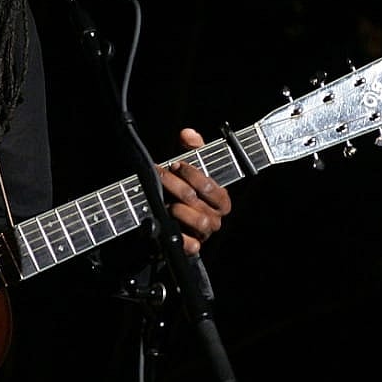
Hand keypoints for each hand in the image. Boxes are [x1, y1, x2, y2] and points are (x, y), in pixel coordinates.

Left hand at [158, 127, 231, 254]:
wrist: (168, 216)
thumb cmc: (183, 188)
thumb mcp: (188, 166)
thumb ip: (192, 148)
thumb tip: (188, 134)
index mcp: (220, 199)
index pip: (213, 187)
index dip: (193, 174)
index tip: (176, 164)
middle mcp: (215, 217)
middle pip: (201, 202)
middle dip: (178, 186)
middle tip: (162, 175)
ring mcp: (204, 233)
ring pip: (201, 222)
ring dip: (180, 209)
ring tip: (165, 201)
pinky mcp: (192, 246)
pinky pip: (193, 247)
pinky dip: (184, 239)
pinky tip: (171, 226)